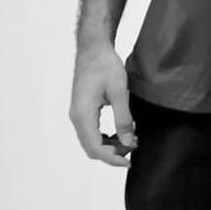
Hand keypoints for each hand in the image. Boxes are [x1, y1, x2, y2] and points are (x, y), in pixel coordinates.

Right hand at [70, 43, 135, 166]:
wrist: (93, 48)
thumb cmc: (105, 65)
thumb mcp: (119, 92)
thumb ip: (123, 118)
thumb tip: (127, 142)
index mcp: (83, 114)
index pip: (96, 147)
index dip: (113, 159)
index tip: (131, 161)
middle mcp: (76, 117)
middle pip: (91, 148)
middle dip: (112, 154)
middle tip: (134, 148)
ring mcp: (78, 114)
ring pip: (91, 142)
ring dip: (110, 146)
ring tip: (131, 139)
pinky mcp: (82, 110)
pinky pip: (91, 132)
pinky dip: (106, 138)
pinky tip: (121, 132)